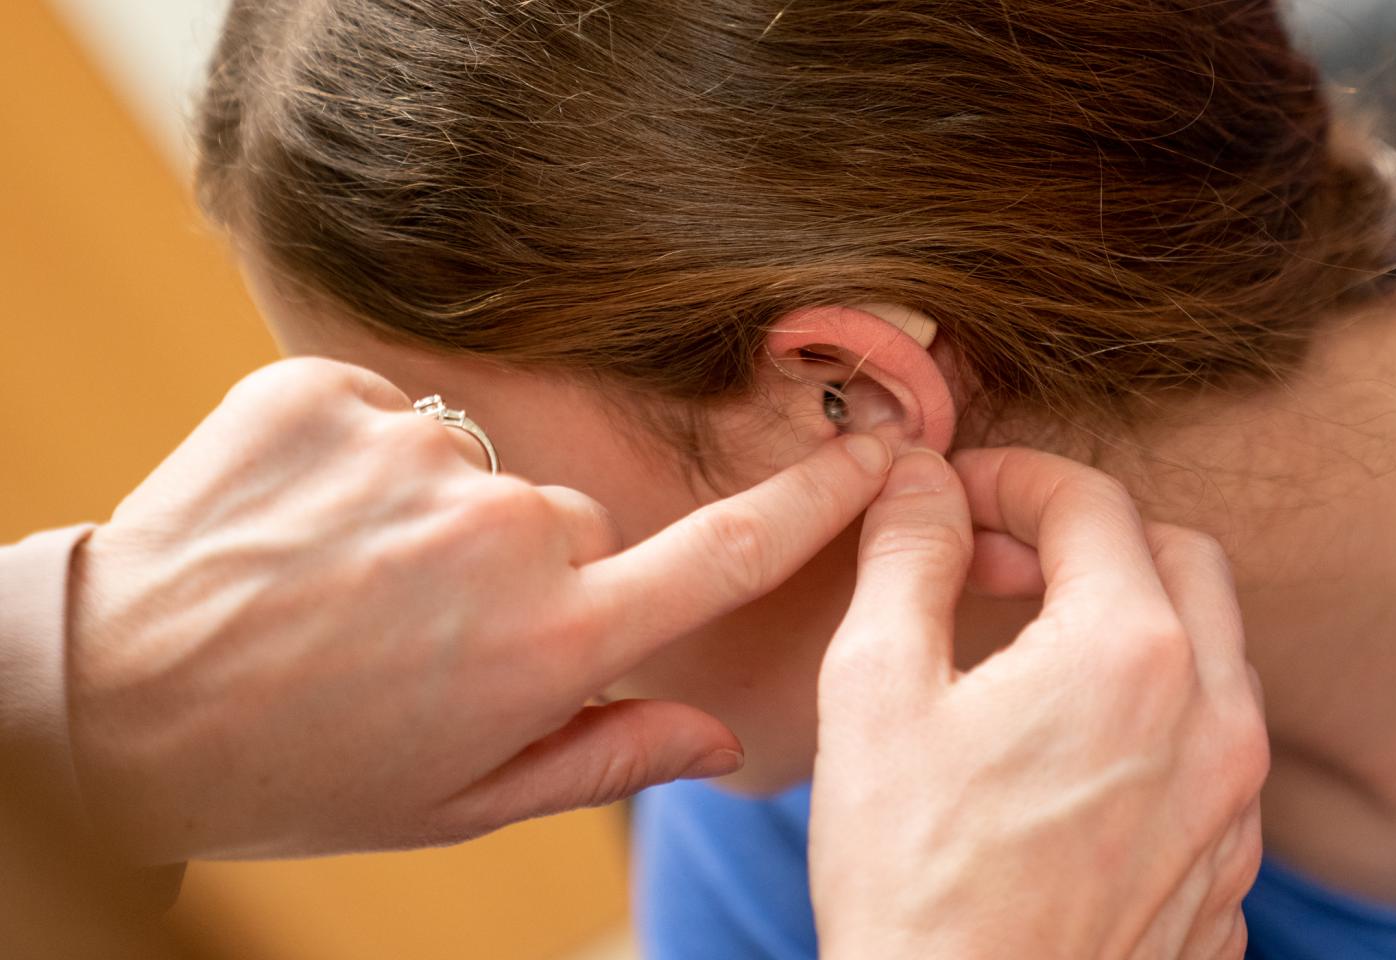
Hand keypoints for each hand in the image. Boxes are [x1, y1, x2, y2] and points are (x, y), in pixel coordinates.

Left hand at [67, 358, 895, 861]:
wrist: (115, 702)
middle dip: (526, 568)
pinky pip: (388, 415)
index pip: (727, 554)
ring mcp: (417, 452)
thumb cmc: (302, 771)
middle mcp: (508, 534)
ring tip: (347, 580)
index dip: (816, 499)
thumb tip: (718, 731)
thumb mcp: (463, 801)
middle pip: (574, 520)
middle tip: (423, 625)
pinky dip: (358, 462)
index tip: (878, 452)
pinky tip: (299, 523)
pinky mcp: (328, 391)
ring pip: (478, 469)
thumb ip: (605, 753)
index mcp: (555, 641)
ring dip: (434, 515)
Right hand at [810, 447, 1267, 959]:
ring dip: (1128, 615)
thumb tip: (920, 477)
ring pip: (1211, 651)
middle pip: (1178, 556)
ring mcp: (1230, 801)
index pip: (1091, 501)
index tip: (953, 498)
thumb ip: (907, 557)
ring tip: (1028, 648)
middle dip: (1087, 533)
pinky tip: (1066, 746)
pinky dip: (1152, 706)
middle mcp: (1211, 717)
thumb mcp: (875, 688)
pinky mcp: (1223, 867)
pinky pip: (1212, 744)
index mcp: (1128, 654)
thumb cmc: (909, 874)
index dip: (1011, 477)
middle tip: (997, 561)